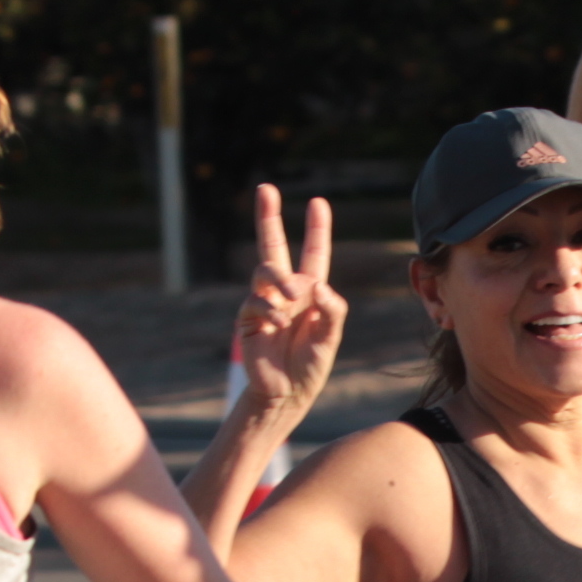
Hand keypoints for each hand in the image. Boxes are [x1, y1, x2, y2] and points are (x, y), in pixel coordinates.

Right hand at [230, 183, 345, 429]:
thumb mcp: (331, 336)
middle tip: (265, 188)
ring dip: (280, 280)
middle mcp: (286, 290)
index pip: (314, 253)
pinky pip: (255, 301)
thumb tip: (316, 284)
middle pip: (273, 246)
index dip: (316, 228)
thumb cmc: (311, 365)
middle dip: (268, 216)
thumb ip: (332, 309)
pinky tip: (279, 324)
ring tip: (293, 299)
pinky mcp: (249, 318)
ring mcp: (265, 302)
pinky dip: (269, 309)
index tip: (318, 202)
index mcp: (310, 291)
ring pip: (265, 270)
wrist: (286, 393)